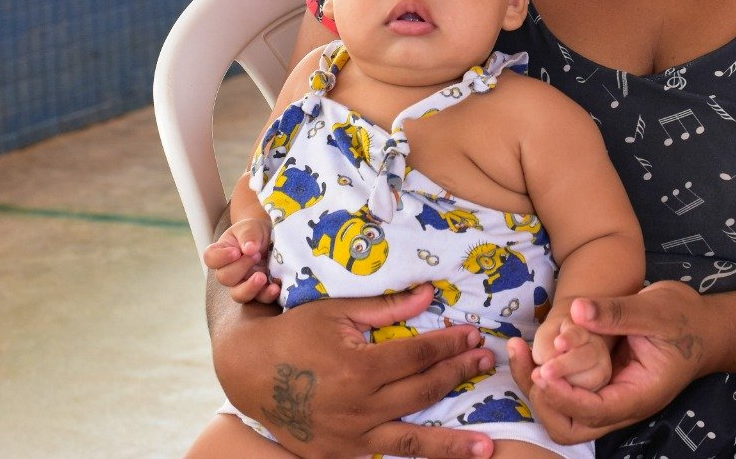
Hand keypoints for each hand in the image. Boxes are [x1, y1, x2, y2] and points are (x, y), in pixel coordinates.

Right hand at [202, 217, 278, 302]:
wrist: (274, 237)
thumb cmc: (256, 231)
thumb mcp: (251, 227)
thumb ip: (248, 235)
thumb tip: (249, 249)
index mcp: (222, 252)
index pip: (210, 258)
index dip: (221, 258)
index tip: (236, 251)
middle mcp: (229, 270)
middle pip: (224, 278)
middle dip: (240, 267)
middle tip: (256, 255)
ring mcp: (244, 282)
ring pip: (238, 295)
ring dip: (250, 288)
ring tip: (262, 277)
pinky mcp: (260, 290)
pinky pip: (260, 299)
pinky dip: (267, 294)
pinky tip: (276, 287)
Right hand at [215, 284, 498, 458]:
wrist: (247, 372)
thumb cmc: (293, 333)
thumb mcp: (337, 312)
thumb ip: (386, 307)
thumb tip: (429, 293)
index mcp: (360, 369)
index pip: (419, 355)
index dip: (450, 344)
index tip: (473, 336)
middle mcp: (359, 408)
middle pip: (424, 393)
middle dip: (459, 375)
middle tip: (485, 363)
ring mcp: (349, 438)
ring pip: (411, 441)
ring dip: (453, 445)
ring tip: (488, 447)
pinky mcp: (339, 456)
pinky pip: (383, 455)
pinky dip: (412, 455)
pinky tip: (438, 457)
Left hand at [509, 282, 711, 440]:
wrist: (703, 327)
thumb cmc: (686, 318)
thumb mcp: (657, 309)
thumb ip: (618, 312)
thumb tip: (579, 311)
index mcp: (641, 395)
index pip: (597, 411)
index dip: (566, 396)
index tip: (543, 371)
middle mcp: (621, 404)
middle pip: (572, 426)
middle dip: (544, 400)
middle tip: (527, 362)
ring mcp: (608, 396)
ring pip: (563, 414)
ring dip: (536, 390)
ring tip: (518, 351)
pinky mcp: (598, 384)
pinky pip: (564, 392)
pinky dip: (543, 376)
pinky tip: (527, 348)